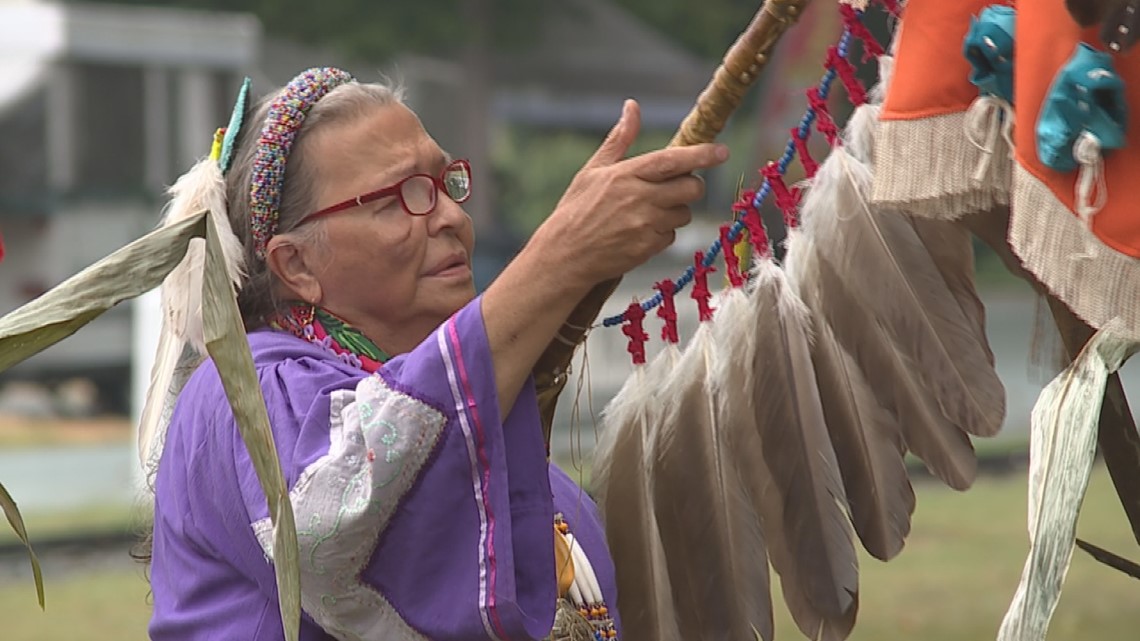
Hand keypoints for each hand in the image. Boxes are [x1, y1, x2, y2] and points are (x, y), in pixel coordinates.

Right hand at [530, 99, 729, 290]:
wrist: (564, 255)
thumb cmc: (576, 210)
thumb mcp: (593, 170)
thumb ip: (619, 139)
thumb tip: (632, 106)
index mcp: (626, 174)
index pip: (673, 160)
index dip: (701, 155)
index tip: (722, 152)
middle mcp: (639, 198)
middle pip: (691, 188)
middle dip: (691, 187)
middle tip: (676, 189)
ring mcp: (645, 225)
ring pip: (683, 214)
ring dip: (674, 212)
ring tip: (646, 214)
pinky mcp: (647, 248)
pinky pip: (671, 237)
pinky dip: (661, 234)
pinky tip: (639, 233)